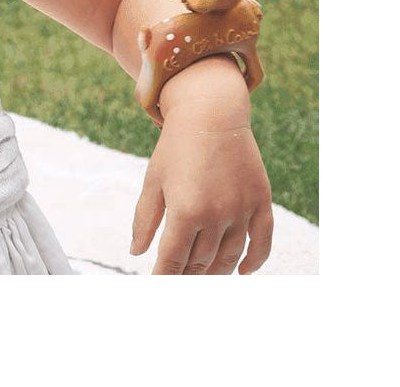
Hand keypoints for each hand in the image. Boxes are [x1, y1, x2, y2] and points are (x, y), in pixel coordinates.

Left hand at [129, 81, 272, 273]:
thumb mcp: (153, 179)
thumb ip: (145, 219)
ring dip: (215, 272)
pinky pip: (262, 242)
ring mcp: (242, 209)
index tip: (158, 286)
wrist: (211, 112)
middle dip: (186, 275)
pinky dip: (254, 262)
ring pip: (229, 257)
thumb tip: (137, 253)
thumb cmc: (176, 146)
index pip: (172, 260)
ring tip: (201, 278)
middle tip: (177, 282)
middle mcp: (216, 214)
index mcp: (185, 210)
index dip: (164, 277)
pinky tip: (241, 273)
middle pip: (200, 262)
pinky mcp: (261, 201)